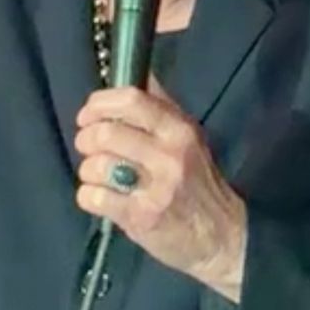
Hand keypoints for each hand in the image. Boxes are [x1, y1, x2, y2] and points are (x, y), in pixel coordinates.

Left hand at [74, 82, 247, 300]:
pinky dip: (89, 196)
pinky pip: (93, 197)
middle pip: (105, 132)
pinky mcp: (141, 217)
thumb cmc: (199, 182)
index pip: (132, 99)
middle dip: (86, 139)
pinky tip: (103, 198)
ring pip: (95, 165)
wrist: (223, 236)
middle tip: (91, 148)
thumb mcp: (189, 138)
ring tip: (101, 177)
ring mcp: (155, 187)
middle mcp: (169, 154)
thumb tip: (138, 72)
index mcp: (180, 129)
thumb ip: (161, 108)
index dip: (99, 103)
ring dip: (89, 171)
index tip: (89, 114)